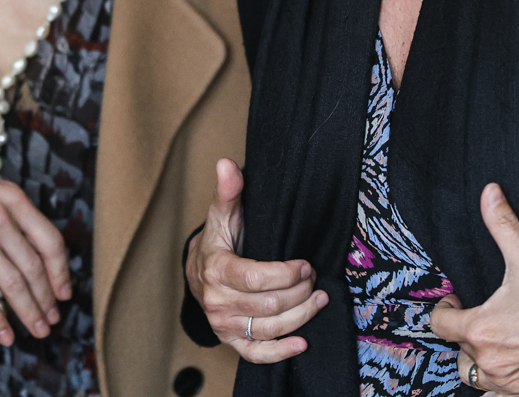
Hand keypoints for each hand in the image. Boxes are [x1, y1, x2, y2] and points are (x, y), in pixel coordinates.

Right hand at [0, 154, 69, 345]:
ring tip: (37, 329)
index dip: (61, 272)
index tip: (65, 292)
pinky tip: (5, 335)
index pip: (50, 241)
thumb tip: (37, 261)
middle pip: (33, 267)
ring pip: (13, 285)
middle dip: (46, 299)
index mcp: (13, 199)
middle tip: (52, 319)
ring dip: (29, 312)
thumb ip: (15, 219)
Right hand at [186, 158, 328, 362]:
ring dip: (301, 315)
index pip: (255, 278)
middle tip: (315, 278)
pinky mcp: (231, 340)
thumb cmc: (218, 241)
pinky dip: (281, 352)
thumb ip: (228, 191)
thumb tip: (227, 164)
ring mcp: (224, 324)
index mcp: (215, 269)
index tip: (306, 264)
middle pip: (269, 304)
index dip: (286, 274)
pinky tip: (302, 343)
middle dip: (299, 292)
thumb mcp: (222, 215)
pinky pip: (257, 353)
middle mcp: (217, 301)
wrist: (199, 271)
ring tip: (319, 299)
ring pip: (269, 328)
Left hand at [430, 184, 518, 395]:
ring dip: (478, 364)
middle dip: (465, 337)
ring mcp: (507, 382)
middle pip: (457, 352)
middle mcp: (489, 361)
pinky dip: (496, 391)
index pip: (439, 325)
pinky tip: (504, 373)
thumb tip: (489, 192)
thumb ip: (503, 224)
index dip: (444, 311)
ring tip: (490, 346)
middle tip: (479, 322)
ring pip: (474, 379)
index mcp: (480, 329)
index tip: (455, 303)